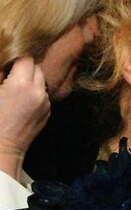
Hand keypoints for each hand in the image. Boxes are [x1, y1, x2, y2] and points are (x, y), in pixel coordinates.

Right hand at [0, 57, 50, 180]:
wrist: (0, 150)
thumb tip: (4, 69)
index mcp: (21, 84)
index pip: (25, 59)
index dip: (13, 63)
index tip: (4, 72)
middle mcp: (38, 91)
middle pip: (37, 68)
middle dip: (24, 70)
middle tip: (9, 79)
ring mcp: (45, 103)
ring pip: (42, 81)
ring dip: (31, 81)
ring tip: (15, 92)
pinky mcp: (47, 113)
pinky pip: (44, 96)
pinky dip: (34, 94)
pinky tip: (20, 104)